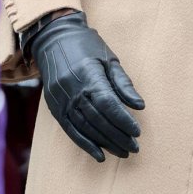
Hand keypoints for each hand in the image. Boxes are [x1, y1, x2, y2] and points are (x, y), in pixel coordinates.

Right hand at [24, 10, 143, 161]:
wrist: (53, 38)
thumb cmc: (86, 46)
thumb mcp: (109, 59)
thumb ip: (123, 84)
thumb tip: (140, 106)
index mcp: (88, 75)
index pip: (108, 104)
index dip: (123, 120)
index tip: (137, 132)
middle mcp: (73, 90)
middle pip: (98, 119)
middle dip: (117, 136)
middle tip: (134, 148)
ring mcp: (61, 100)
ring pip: (85, 127)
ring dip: (104, 143)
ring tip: (122, 152)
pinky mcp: (54, 106)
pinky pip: (70, 130)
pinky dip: (85, 144)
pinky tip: (99, 154)